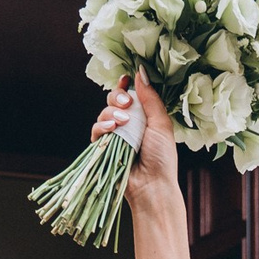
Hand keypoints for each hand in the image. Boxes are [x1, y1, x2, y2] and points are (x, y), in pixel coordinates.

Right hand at [98, 77, 179, 207]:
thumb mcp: (161, 124)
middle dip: (118, 97)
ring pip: (104, 113)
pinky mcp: (104, 147)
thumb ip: (150, 98)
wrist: (152, 185)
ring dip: (111, 114)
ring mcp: (116, 135)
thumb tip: (140, 72)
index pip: (131, 94)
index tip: (125, 79)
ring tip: (122, 124)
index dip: (125, 85)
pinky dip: (101, 127)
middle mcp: (129, 123)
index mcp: (144, 116)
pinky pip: (96, 130)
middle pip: (114, 99)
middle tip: (127, 104)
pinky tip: (111, 130)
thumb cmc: (162, 158)